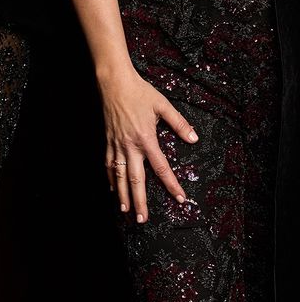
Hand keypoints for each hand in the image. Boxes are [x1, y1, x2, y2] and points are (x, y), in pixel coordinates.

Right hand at [99, 69, 197, 223]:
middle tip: (142, 219)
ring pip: (119, 174)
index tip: (180, 198)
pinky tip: (112, 188)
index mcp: (146, 138)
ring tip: (125, 210)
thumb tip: (194, 138)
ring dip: (122, 194)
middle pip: (136, 179)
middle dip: (140, 200)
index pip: (161, 168)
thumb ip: (179, 123)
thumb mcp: (163, 105)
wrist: (114, 82)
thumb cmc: (139, 91)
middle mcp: (130, 145)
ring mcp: (117, 143)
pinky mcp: (108, 139)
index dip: (172, 185)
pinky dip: (110, 177)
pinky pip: (108, 162)